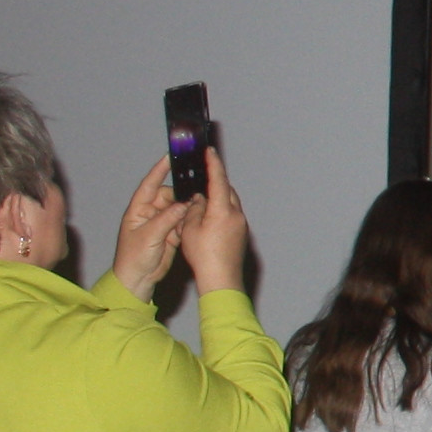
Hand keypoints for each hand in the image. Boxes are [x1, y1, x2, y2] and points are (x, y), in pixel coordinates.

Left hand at [110, 156, 186, 297]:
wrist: (137, 280)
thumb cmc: (134, 258)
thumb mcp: (150, 235)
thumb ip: (168, 218)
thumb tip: (185, 204)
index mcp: (138, 210)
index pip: (149, 185)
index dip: (159, 170)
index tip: (170, 157)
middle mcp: (149, 214)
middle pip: (169, 196)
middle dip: (181, 195)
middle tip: (196, 193)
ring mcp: (160, 223)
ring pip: (177, 208)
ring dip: (186, 210)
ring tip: (198, 207)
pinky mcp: (169, 234)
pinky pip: (182, 222)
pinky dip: (188, 222)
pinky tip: (195, 222)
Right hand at [180, 146, 250, 296]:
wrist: (222, 279)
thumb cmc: (204, 256)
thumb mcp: (190, 229)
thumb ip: (194, 209)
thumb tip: (199, 199)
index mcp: (223, 210)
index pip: (219, 180)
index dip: (213, 164)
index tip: (210, 151)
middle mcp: (236, 214)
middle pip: (227, 191)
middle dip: (215, 183)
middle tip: (202, 176)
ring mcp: (241, 225)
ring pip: (230, 204)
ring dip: (218, 198)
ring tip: (201, 200)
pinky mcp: (241, 234)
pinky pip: (231, 215)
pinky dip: (221, 211)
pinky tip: (208, 218)